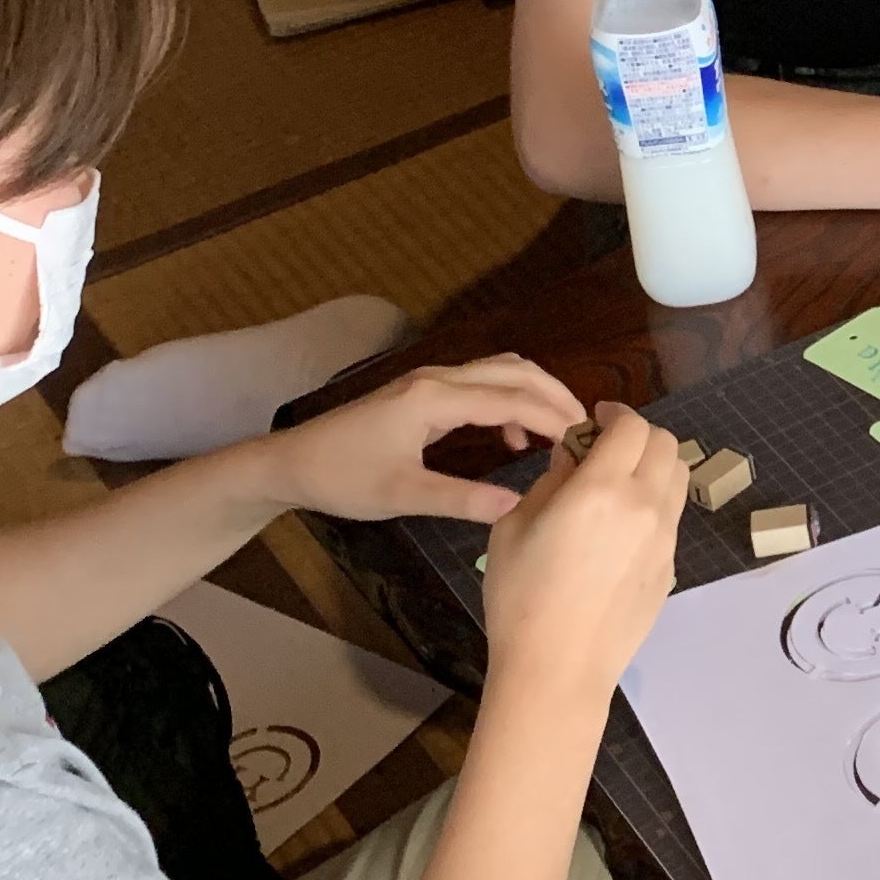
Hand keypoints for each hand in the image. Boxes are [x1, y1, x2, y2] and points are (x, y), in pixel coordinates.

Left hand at [265, 355, 585, 524]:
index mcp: (435, 400)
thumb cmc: (342, 478)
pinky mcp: (424, 392)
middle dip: (556, 396)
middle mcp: (438, 380)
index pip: (513, 399)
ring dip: (536, 394)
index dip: (554, 419)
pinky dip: (511, 400)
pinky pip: (483, 383)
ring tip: (562, 432)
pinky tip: (514, 437)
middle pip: (515, 371)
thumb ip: (461, 500)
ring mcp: (430, 382)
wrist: (291, 463)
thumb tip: (517, 508)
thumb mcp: (403, 495)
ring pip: (501, 371)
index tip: (587, 443)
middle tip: (588, 432)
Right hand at [478, 405, 686, 706]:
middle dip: (638, 436)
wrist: (558, 667)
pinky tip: (622, 526)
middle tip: (607, 448)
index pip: (631, 426)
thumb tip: (573, 457)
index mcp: (602, 489)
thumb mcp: (515, 526)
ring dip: (654, 466)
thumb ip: (550, 481)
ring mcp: (664, 539)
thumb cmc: (520, 596)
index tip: (597, 420)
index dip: (615, 414)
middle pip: (665, 445)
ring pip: (678, 478)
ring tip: (619, 482)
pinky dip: (655, 503)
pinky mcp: (671, 567)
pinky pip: (672, 517)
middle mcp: (644, 506)